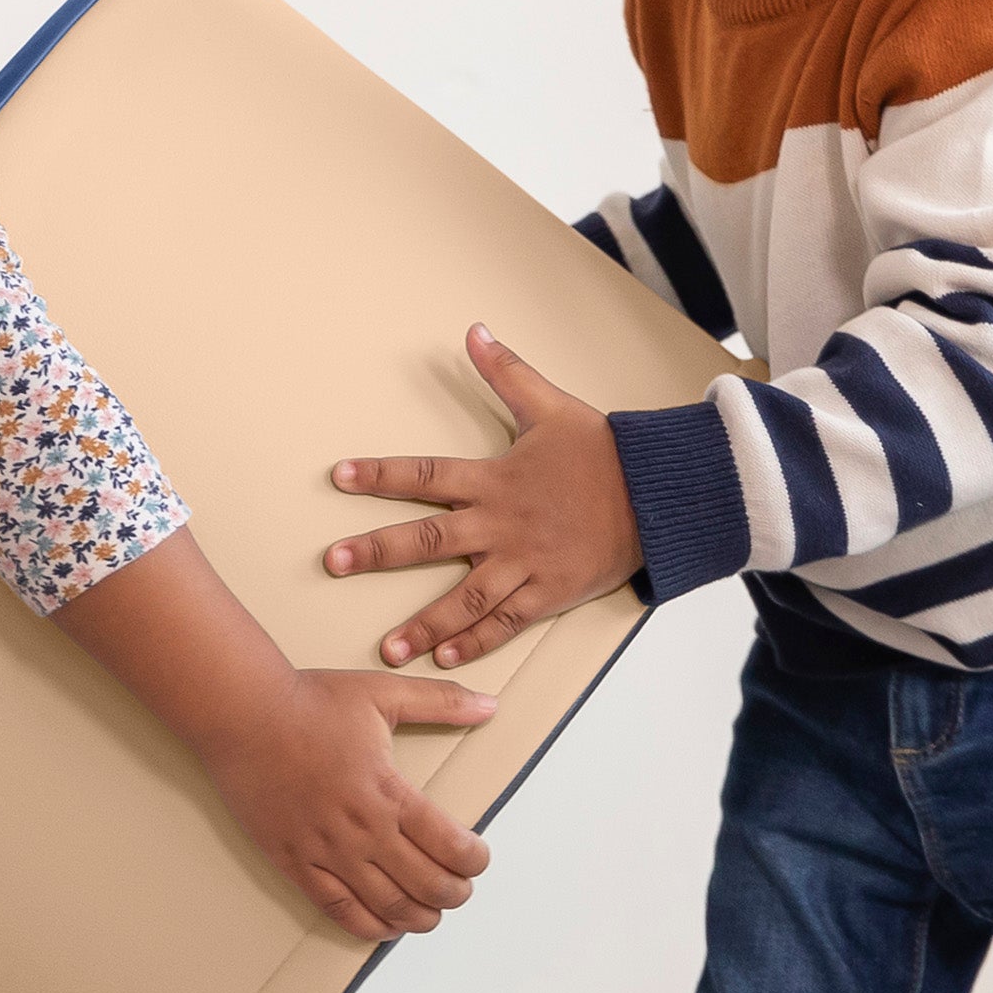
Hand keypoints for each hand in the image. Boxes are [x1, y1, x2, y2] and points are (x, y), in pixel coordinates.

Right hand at [46, 523, 499, 944]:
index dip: (473, 861)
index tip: (478, 859)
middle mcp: (361, 829)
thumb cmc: (310, 702)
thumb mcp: (382, 693)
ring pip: (386, 906)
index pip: (449, 844)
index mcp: (387, 791)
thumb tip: (488, 705)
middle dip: (453, 894)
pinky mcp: (295, 862)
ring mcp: (326, 851)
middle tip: (460, 889)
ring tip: (431, 914)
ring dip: (419, 917)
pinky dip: (370, 926)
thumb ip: (440, 702)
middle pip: (425, 884)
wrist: (243, 715)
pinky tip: (386, 926)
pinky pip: (339, 909)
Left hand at [325, 322, 641, 671]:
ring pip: (464, 598)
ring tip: (386, 649)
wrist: (659, 494)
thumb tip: (475, 331)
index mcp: (496, 479)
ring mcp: (525, 562)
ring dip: (423, 624)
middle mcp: (502, 524)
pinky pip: (507, 622)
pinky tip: (445, 660)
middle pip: (428, 541)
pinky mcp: (550, 591)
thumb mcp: (552, 405)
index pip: (426, 475)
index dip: (380, 475)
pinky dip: (476, 642)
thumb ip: (507, 373)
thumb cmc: (605, 452)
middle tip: (334, 564)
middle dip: (376, 553)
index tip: (339, 477)